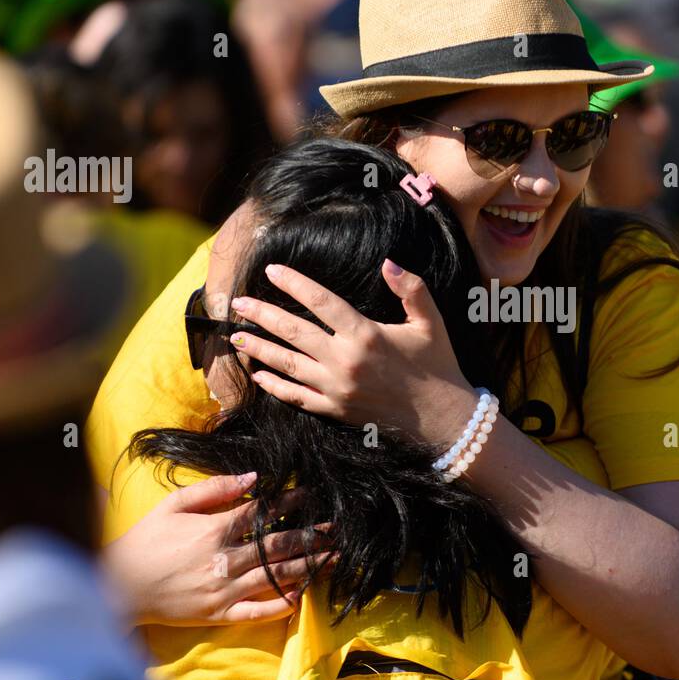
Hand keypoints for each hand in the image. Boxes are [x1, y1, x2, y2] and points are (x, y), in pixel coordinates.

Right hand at [101, 473, 334, 626]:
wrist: (119, 586)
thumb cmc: (145, 541)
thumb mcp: (172, 506)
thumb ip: (213, 489)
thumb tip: (252, 478)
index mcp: (213, 530)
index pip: (262, 513)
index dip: (290, 502)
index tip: (312, 494)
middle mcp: (224, 560)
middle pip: (277, 545)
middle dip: (311, 536)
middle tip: (337, 529)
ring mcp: (224, 590)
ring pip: (275, 576)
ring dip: (308, 566)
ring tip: (333, 558)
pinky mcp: (219, 614)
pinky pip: (257, 612)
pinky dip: (281, 605)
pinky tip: (303, 596)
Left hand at [227, 260, 480, 448]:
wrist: (442, 417)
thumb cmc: (437, 364)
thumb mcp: (430, 321)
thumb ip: (410, 288)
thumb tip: (387, 262)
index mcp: (365, 334)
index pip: (320, 301)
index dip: (294, 283)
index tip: (272, 270)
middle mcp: (345, 361)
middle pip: (294, 332)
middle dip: (262, 315)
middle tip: (239, 302)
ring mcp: (336, 388)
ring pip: (288, 365)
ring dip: (259, 350)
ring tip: (235, 337)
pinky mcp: (336, 410)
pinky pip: (297, 397)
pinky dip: (276, 386)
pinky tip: (259, 375)